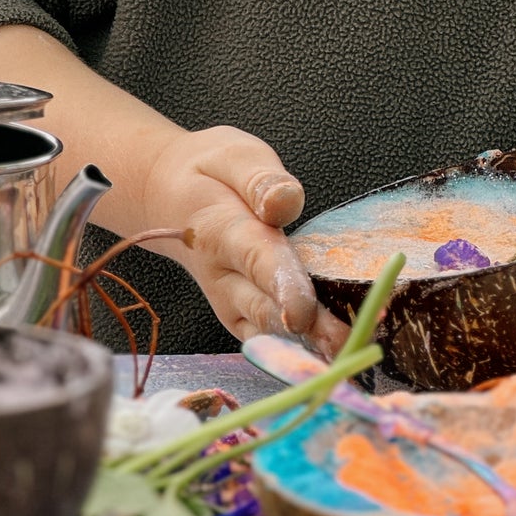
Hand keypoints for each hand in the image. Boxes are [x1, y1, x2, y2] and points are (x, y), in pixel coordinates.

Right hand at [142, 126, 345, 355]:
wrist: (167, 197)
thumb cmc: (209, 174)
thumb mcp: (232, 156)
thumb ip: (260, 178)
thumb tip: (284, 202)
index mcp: (221, 229)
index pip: (256, 259)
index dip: (281, 285)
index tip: (303, 310)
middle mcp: (222, 276)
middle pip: (264, 306)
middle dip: (306, 328)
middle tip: (348, 343)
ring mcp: (228, 301)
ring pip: (267, 330)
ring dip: (306, 346)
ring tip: (348, 354)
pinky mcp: (239, 315)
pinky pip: (265, 339)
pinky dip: (295, 352)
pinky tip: (333, 359)